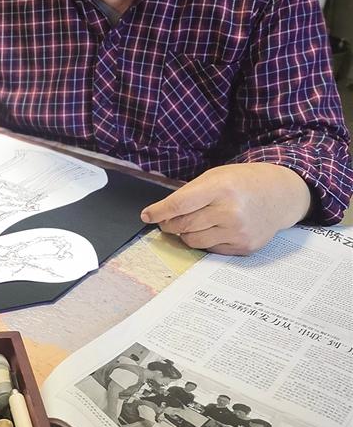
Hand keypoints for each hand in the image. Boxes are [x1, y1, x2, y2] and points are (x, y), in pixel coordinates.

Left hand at [140, 162, 311, 254]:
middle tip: (167, 221)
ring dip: (186, 234)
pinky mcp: (244, 247)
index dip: (159, 212)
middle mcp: (230, 211)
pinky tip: (215, 229)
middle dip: (170, 224)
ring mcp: (238, 232)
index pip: (179, 204)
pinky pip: (210, 249)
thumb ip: (189, 193)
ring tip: (193, 224)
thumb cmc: (243, 183)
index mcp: (220, 188)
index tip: (147, 216)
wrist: (280, 195)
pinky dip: (205, 241)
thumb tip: (162, 213)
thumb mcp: (217, 176)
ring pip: (193, 241)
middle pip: (183, 225)